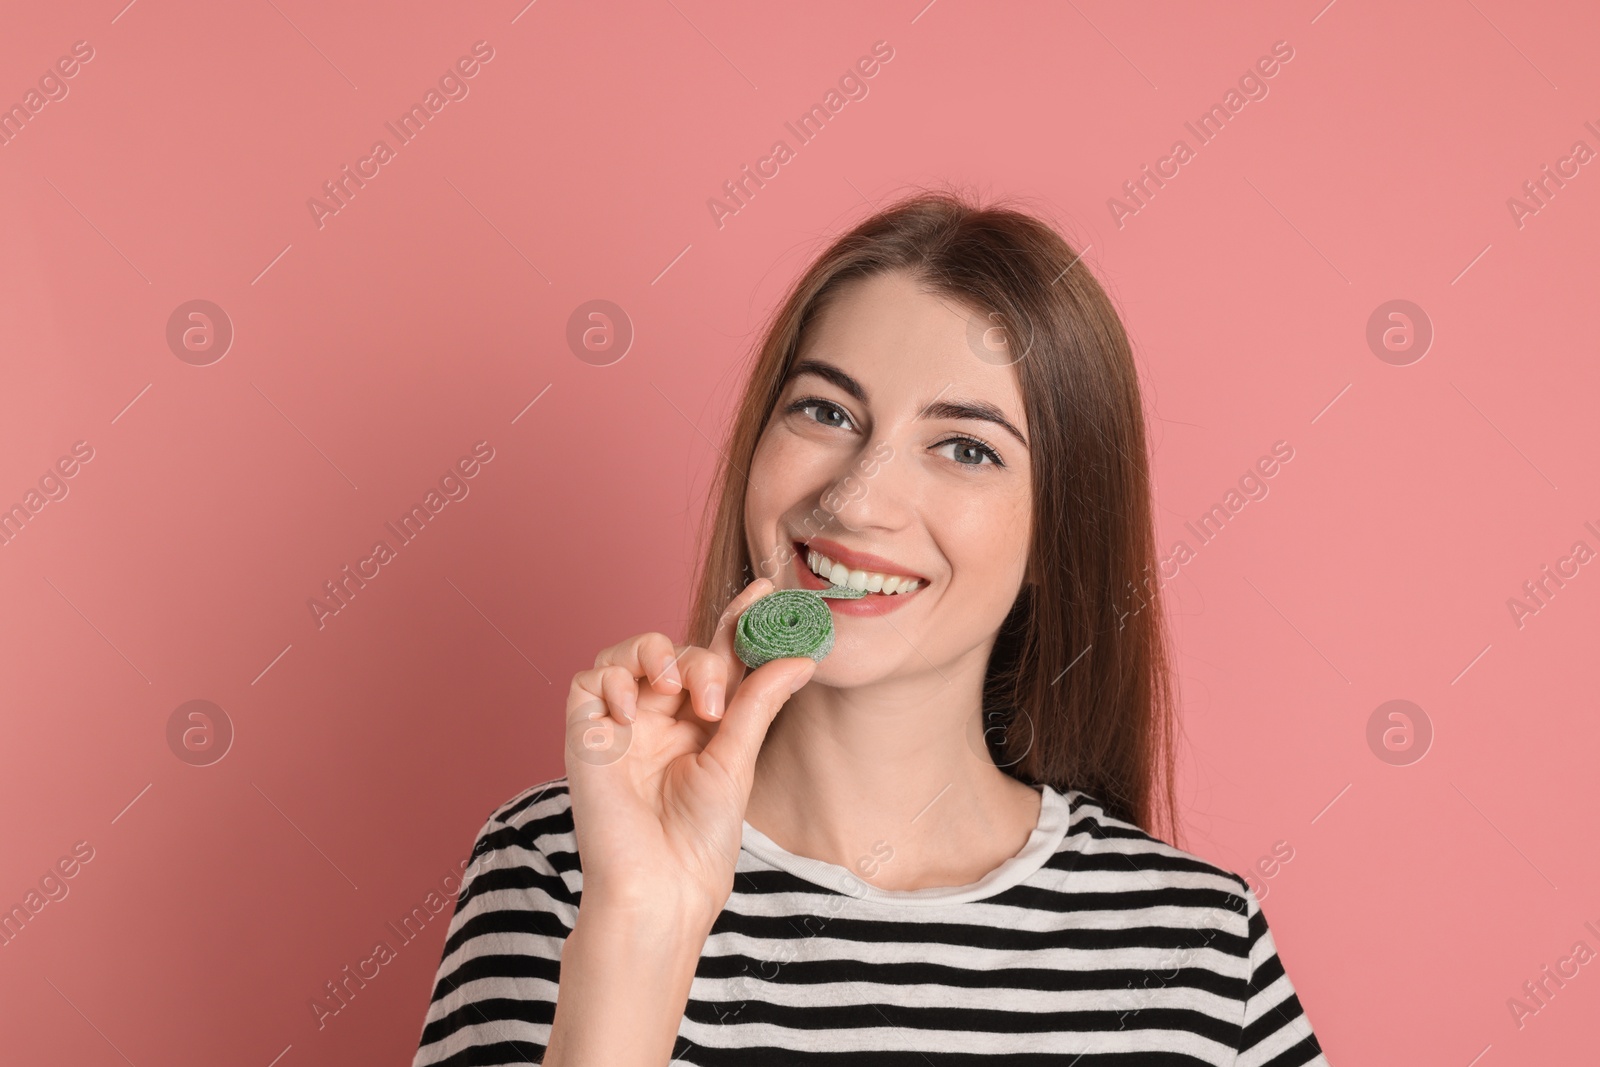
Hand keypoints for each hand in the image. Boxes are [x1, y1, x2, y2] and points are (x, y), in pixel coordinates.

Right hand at [562, 577, 815, 924]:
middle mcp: (660, 717)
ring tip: (677, 692)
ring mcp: (621, 724)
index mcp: (699, 724)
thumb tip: (801, 657)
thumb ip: (757, 702)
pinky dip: (613, 679)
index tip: (766, 589)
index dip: (736, 622)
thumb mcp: (736, 760)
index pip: (716, 658)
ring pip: (627, 653)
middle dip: (701, 658)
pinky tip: (635, 709)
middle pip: (677, 650)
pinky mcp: (585, 734)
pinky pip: (588, 679)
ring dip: (656, 655)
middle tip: (714, 698)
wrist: (661, 886)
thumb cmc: (699, 839)